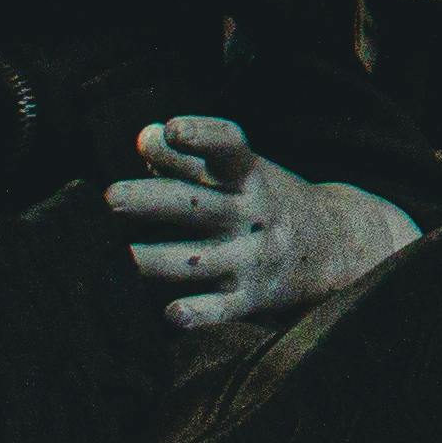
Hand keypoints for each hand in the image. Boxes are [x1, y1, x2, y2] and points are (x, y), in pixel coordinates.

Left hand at [108, 118, 419, 333]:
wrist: (333, 246)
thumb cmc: (264, 201)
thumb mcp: (240, 172)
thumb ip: (188, 157)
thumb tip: (146, 137)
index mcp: (248, 174)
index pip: (229, 147)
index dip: (202, 135)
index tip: (172, 129)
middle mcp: (252, 212)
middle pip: (197, 204)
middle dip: (152, 200)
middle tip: (110, 198)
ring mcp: (252, 256)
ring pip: (196, 259)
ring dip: (152, 259)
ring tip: (108, 256)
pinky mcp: (249, 297)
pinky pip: (221, 308)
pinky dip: (199, 313)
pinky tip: (171, 313)